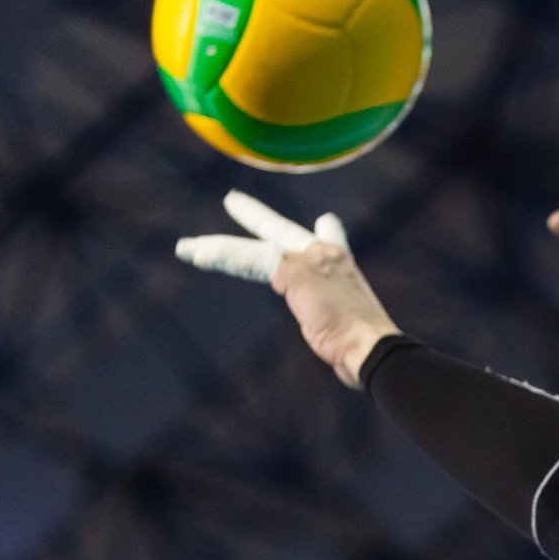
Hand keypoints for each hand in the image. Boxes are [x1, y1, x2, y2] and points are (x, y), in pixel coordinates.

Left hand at [176, 191, 400, 387]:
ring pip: (254, 249)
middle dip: (255, 216)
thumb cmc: (366, 350)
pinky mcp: (291, 273)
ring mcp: (308, 261)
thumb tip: (351, 359)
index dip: (326, 232)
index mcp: (343, 269)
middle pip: (282, 231)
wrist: (372, 347)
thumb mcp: (354, 333)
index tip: (324, 222)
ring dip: (217, 249)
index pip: (331, 242)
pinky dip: (222, 257)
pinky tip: (196, 255)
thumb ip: (343, 331)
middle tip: (232, 200)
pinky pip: (249, 260)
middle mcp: (325, 257)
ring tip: (186, 249)